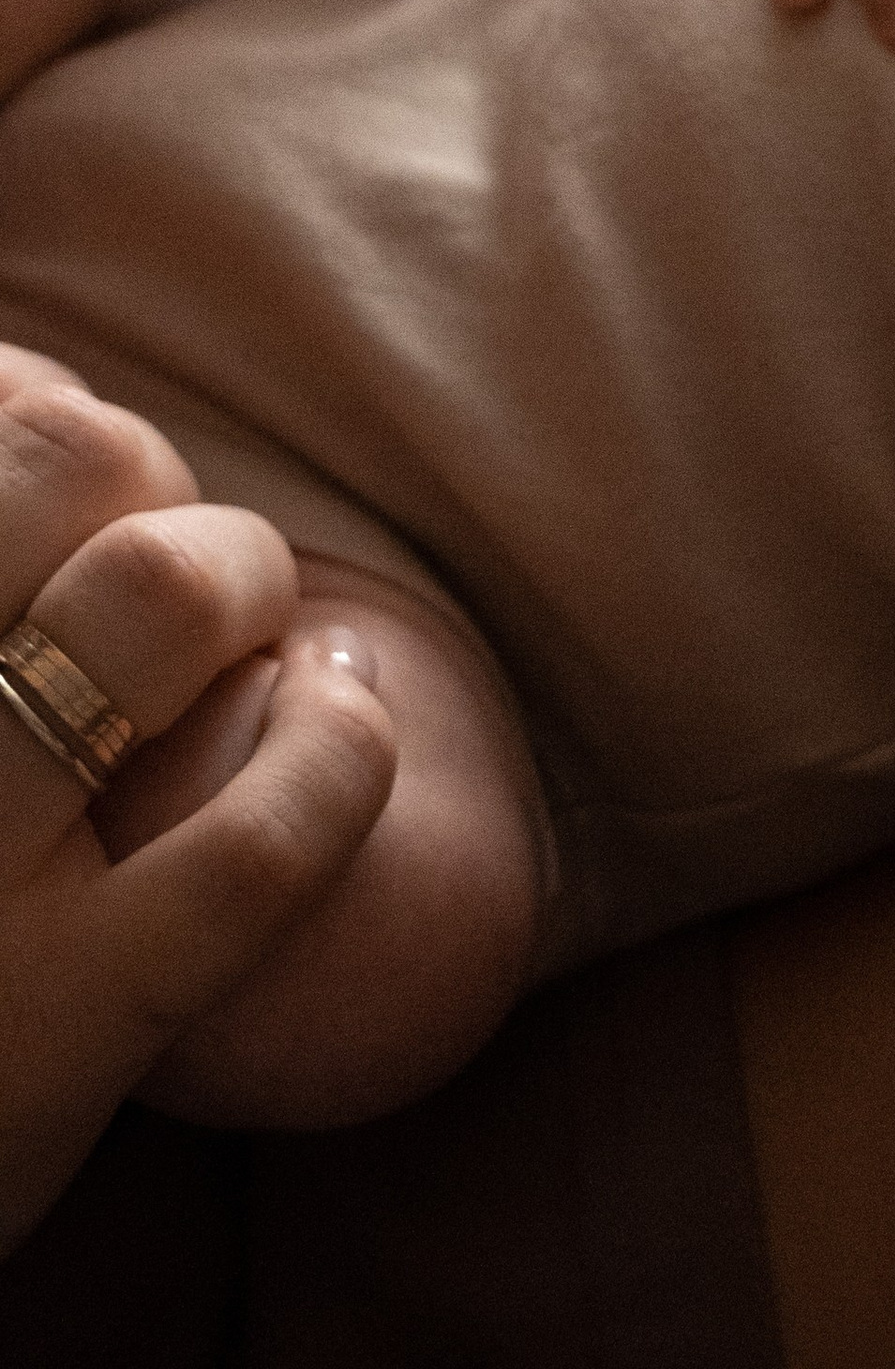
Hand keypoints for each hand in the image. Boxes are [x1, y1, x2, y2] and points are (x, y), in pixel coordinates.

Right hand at [0, 347, 393, 1249]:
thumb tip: (41, 382)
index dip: (38, 407)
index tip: (45, 458)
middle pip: (73, 456)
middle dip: (143, 475)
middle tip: (139, 566)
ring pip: (160, 590)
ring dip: (237, 572)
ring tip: (236, 636)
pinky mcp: (58, 1032)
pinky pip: (258, 843)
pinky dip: (336, 747)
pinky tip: (334, 717)